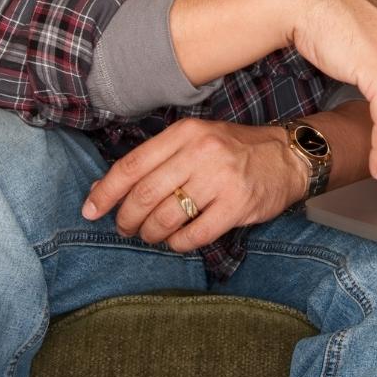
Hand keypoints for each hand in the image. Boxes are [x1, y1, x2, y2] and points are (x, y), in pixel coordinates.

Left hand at [81, 118, 302, 251]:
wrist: (287, 156)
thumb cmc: (234, 150)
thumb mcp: (196, 140)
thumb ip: (156, 159)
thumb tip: (104, 188)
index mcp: (187, 132)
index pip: (133, 164)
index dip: (105, 191)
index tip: (90, 210)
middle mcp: (202, 151)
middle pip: (144, 195)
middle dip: (126, 219)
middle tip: (125, 228)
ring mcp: (220, 179)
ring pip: (165, 218)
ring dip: (151, 234)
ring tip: (152, 234)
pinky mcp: (237, 205)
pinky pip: (193, 236)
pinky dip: (178, 244)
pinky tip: (178, 239)